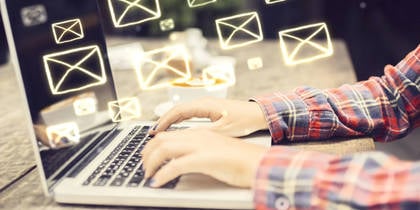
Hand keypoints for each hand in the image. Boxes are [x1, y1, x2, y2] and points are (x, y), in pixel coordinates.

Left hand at [142, 129, 267, 187]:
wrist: (259, 163)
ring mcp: (201, 146)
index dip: (153, 146)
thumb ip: (198, 152)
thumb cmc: (241, 160)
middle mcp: (198, 136)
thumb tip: (182, 161)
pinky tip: (158, 183)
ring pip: (164, 149)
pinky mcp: (204, 159)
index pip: (169, 135)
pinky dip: (163, 175)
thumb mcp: (215, 152)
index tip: (147, 156)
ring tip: (148, 175)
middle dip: (147, 153)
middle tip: (144, 167)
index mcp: (200, 133)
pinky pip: (175, 166)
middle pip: (162, 140)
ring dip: (151, 163)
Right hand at [149, 98, 267, 136]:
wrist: (258, 114)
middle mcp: (204, 101)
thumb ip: (204, 133)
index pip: (179, 111)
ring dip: (170, 120)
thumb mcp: (223, 130)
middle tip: (152, 132)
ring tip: (160, 131)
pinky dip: (179, 119)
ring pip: (182, 111)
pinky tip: (175, 127)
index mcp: (205, 105)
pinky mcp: (209, 109)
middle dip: (164, 120)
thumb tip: (186, 137)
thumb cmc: (244, 121)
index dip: (165, 120)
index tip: (155, 130)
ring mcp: (206, 104)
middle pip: (177, 109)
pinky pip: (189, 113)